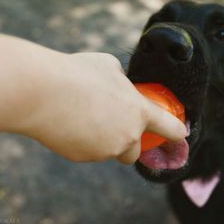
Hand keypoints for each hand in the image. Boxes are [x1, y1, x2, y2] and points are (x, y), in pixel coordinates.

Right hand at [20, 52, 186, 163]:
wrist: (42, 92)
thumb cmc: (78, 73)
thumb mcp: (108, 65)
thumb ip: (122, 79)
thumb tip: (120, 83)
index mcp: (139, 111)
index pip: (169, 128)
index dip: (177, 133)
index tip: (181, 136)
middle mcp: (127, 136)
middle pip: (135, 152)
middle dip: (128, 145)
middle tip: (112, 128)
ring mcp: (105, 150)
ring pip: (108, 150)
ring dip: (102, 140)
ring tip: (82, 115)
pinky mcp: (82, 157)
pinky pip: (87, 151)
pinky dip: (82, 142)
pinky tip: (69, 123)